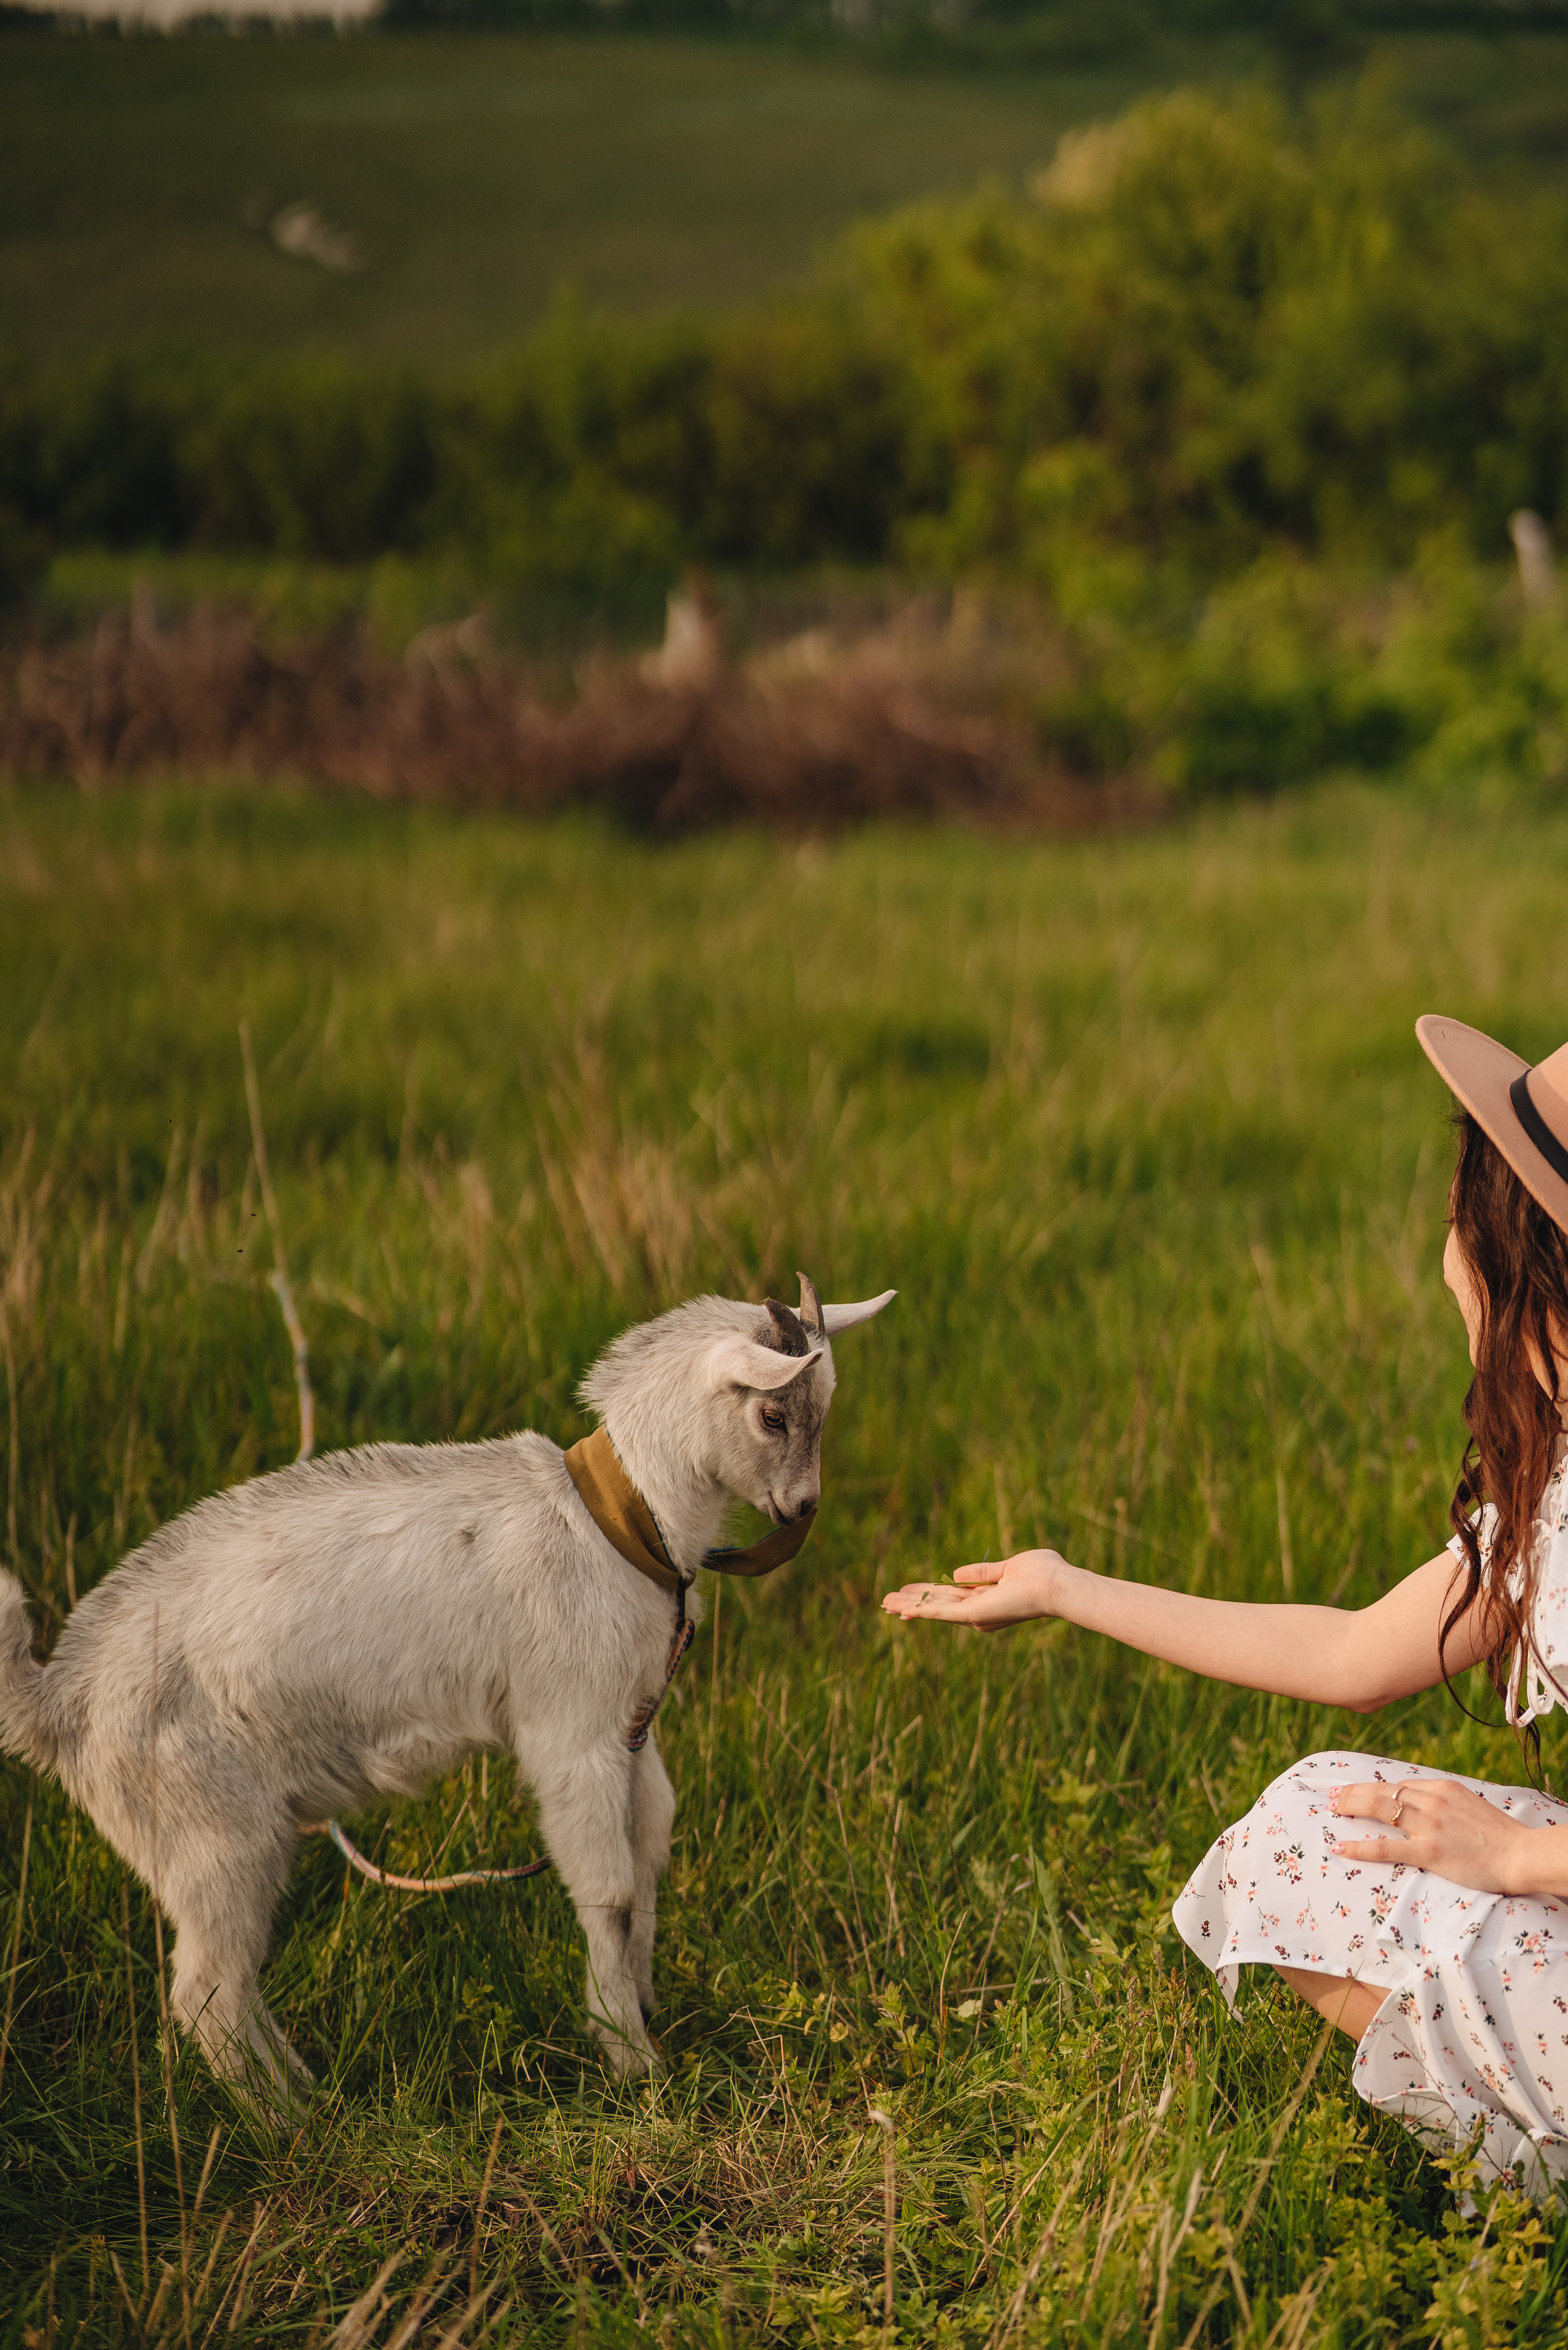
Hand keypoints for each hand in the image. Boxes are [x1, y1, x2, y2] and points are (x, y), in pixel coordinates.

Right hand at [881, 1549, 1063, 1629]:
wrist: (1056, 1584)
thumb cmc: (1043, 1573)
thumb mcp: (1007, 1567)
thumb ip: (981, 1573)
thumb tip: (954, 1573)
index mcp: (988, 1599)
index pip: (951, 1597)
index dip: (928, 1594)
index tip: (909, 1590)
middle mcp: (980, 1612)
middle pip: (937, 1606)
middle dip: (912, 1603)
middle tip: (888, 1602)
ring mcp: (975, 1615)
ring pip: (934, 1610)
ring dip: (908, 1607)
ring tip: (885, 1604)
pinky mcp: (973, 1615)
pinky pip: (940, 1613)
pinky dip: (920, 1610)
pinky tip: (902, 1608)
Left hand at [1332, 1777, 1546, 1895]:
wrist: (1520, 1854)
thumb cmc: (1498, 1835)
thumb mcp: (1467, 1805)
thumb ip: (1442, 1802)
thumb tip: (1418, 1803)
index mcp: (1441, 1788)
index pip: (1397, 1784)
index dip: (1370, 1787)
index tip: (1353, 1789)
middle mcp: (1431, 1801)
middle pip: (1382, 1791)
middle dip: (1352, 1792)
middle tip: (1332, 1796)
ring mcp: (1428, 1825)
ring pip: (1380, 1810)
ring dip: (1351, 1808)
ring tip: (1332, 1811)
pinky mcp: (1429, 1850)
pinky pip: (1386, 1846)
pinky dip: (1360, 1846)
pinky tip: (1342, 1847)